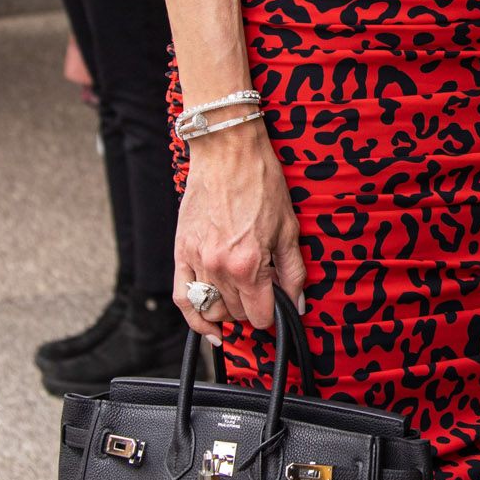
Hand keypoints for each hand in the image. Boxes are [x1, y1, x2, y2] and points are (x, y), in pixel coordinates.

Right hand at [174, 126, 307, 338]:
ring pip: (211, 308)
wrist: (227, 151)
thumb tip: (298, 304)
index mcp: (248, 264)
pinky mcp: (181, 251)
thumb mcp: (289, 229)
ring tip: (241, 298)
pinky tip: (208, 328)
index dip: (273, 315)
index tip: (278, 307)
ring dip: (228, 310)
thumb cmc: (261, 183)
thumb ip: (293, 272)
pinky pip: (182, 297)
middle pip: (237, 313)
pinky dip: (194, 318)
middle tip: (263, 292)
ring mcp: (197, 260)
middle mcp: (219, 267)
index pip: (260, 315)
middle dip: (253, 308)